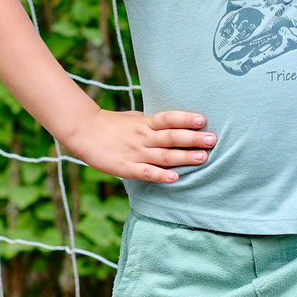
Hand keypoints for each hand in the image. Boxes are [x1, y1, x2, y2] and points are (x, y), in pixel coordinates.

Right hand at [63, 107, 213, 183]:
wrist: (84, 133)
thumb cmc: (111, 125)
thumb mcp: (133, 118)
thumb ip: (152, 122)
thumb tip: (172, 122)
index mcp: (144, 123)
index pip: (168, 118)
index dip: (185, 119)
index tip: (203, 120)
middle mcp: (143, 137)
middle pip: (171, 137)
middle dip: (193, 139)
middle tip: (212, 139)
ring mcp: (135, 153)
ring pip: (163, 155)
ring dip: (184, 157)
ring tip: (202, 158)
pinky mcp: (127, 168)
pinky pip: (146, 172)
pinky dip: (161, 176)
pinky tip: (175, 178)